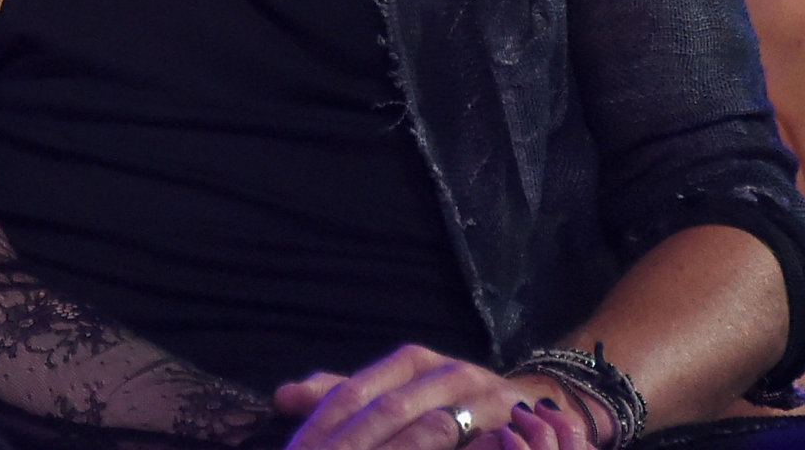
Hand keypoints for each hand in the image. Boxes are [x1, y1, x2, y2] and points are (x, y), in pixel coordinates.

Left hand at [278, 345, 591, 448]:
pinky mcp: (512, 422)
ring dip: (410, 443)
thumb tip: (283, 398)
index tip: (301, 449)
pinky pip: (483, 443)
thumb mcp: (393, 395)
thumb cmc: (446, 405)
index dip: (326, 420)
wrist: (522, 409)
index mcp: (413, 363)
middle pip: (395, 410)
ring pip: (438, 428)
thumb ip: (341, 396)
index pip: (359, 391)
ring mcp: (485, 397)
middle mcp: (449, 373)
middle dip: (362, 442)